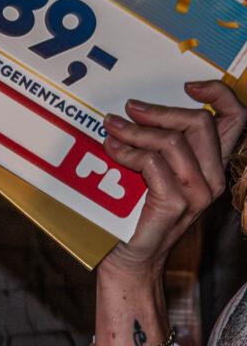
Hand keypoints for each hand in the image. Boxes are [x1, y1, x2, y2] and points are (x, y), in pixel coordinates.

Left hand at [97, 79, 244, 279]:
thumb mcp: (154, 174)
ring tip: (111, 128)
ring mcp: (197, 193)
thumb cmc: (136, 216)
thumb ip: (159, 147)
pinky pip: (152, 163)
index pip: (236, 118)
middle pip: (200, 122)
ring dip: (136, 130)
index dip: (218, 93)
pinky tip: (111, 150)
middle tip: (129, 109)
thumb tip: (136, 110)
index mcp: (214, 166)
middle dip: (161, 110)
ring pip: (173, 140)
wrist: (129, 260)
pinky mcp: (174, 204)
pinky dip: (128, 152)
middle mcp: (214, 178)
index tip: (188, 85)